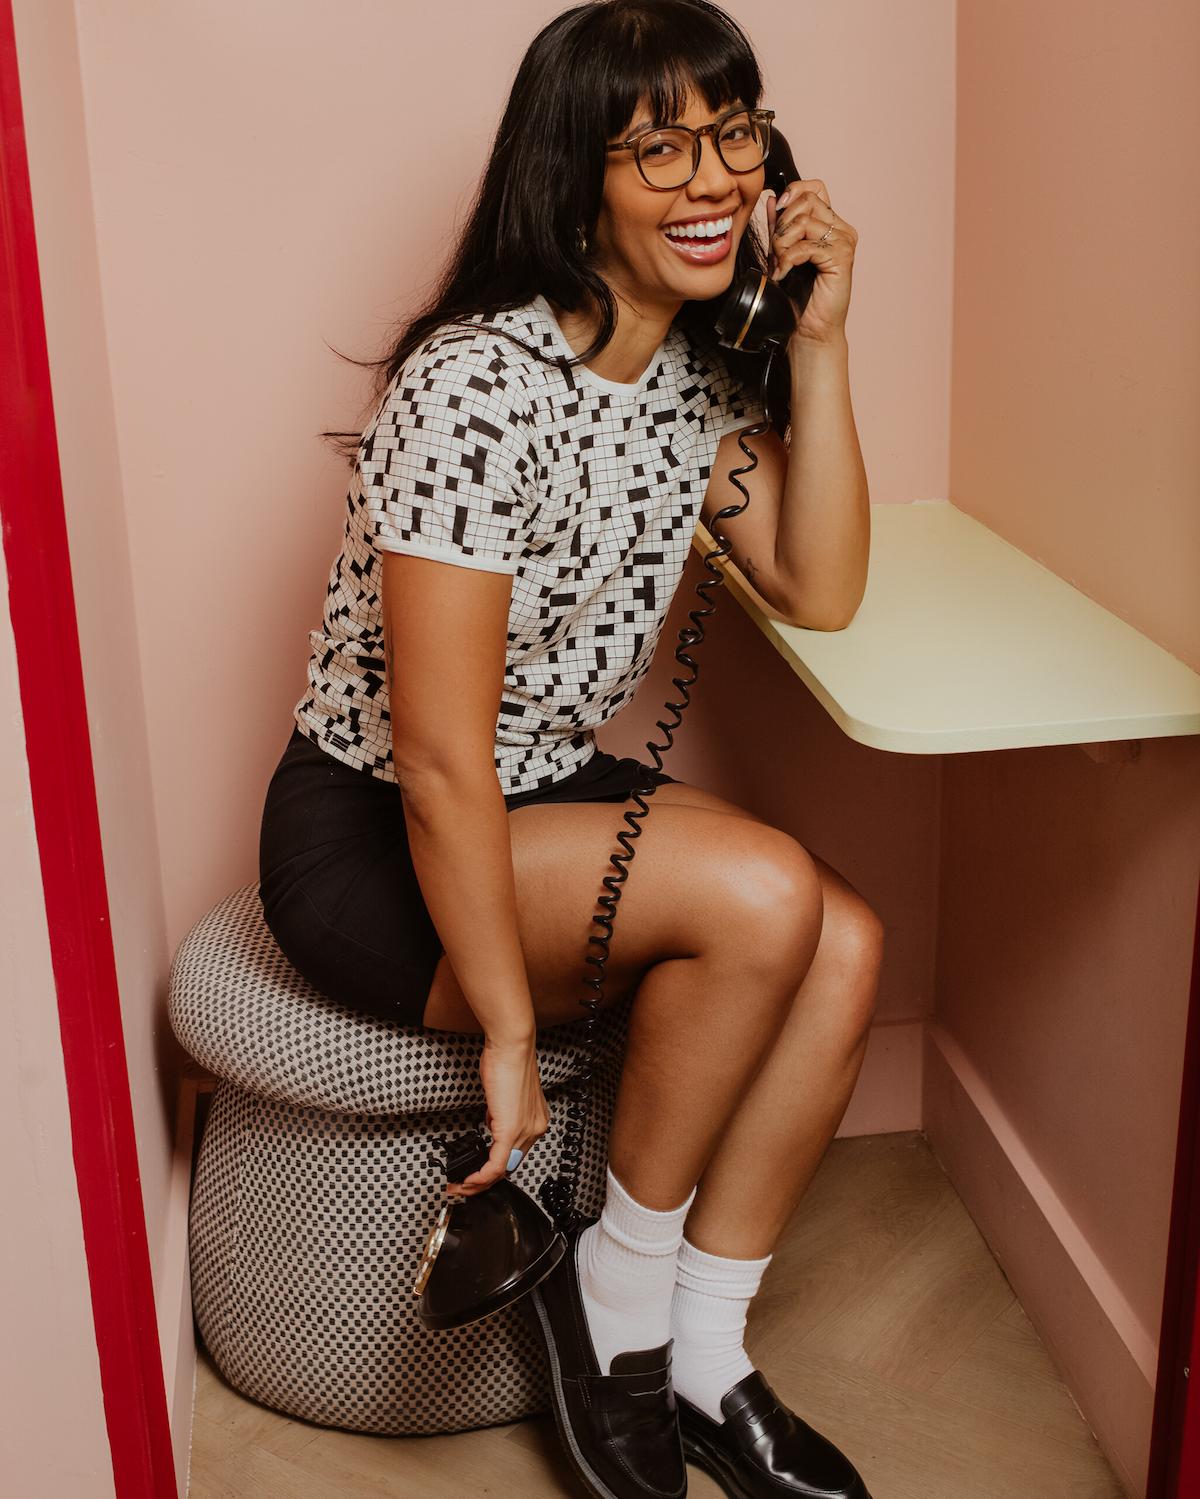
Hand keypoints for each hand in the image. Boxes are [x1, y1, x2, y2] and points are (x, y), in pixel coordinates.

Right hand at [448, 1033, 549, 1197]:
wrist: (511, 1046)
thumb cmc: (507, 1061)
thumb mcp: (505, 1093)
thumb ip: (501, 1112)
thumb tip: (492, 1122)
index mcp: (536, 1120)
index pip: (517, 1153)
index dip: (496, 1167)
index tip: (478, 1171)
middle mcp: (535, 1128)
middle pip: (511, 1166)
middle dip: (485, 1181)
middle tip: (465, 1185)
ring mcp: (525, 1131)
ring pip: (503, 1170)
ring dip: (479, 1182)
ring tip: (461, 1185)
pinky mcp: (511, 1131)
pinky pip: (496, 1165)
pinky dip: (480, 1177)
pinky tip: (468, 1180)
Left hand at [764, 177, 856, 347]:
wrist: (810, 331)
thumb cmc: (798, 298)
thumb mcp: (782, 254)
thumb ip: (779, 227)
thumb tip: (772, 200)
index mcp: (831, 225)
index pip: (814, 188)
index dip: (793, 193)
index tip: (777, 211)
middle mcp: (842, 230)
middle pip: (806, 201)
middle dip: (781, 224)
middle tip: (775, 252)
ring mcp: (844, 242)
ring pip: (804, 220)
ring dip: (782, 243)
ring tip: (779, 265)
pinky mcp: (841, 258)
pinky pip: (806, 246)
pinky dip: (788, 259)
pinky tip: (783, 274)